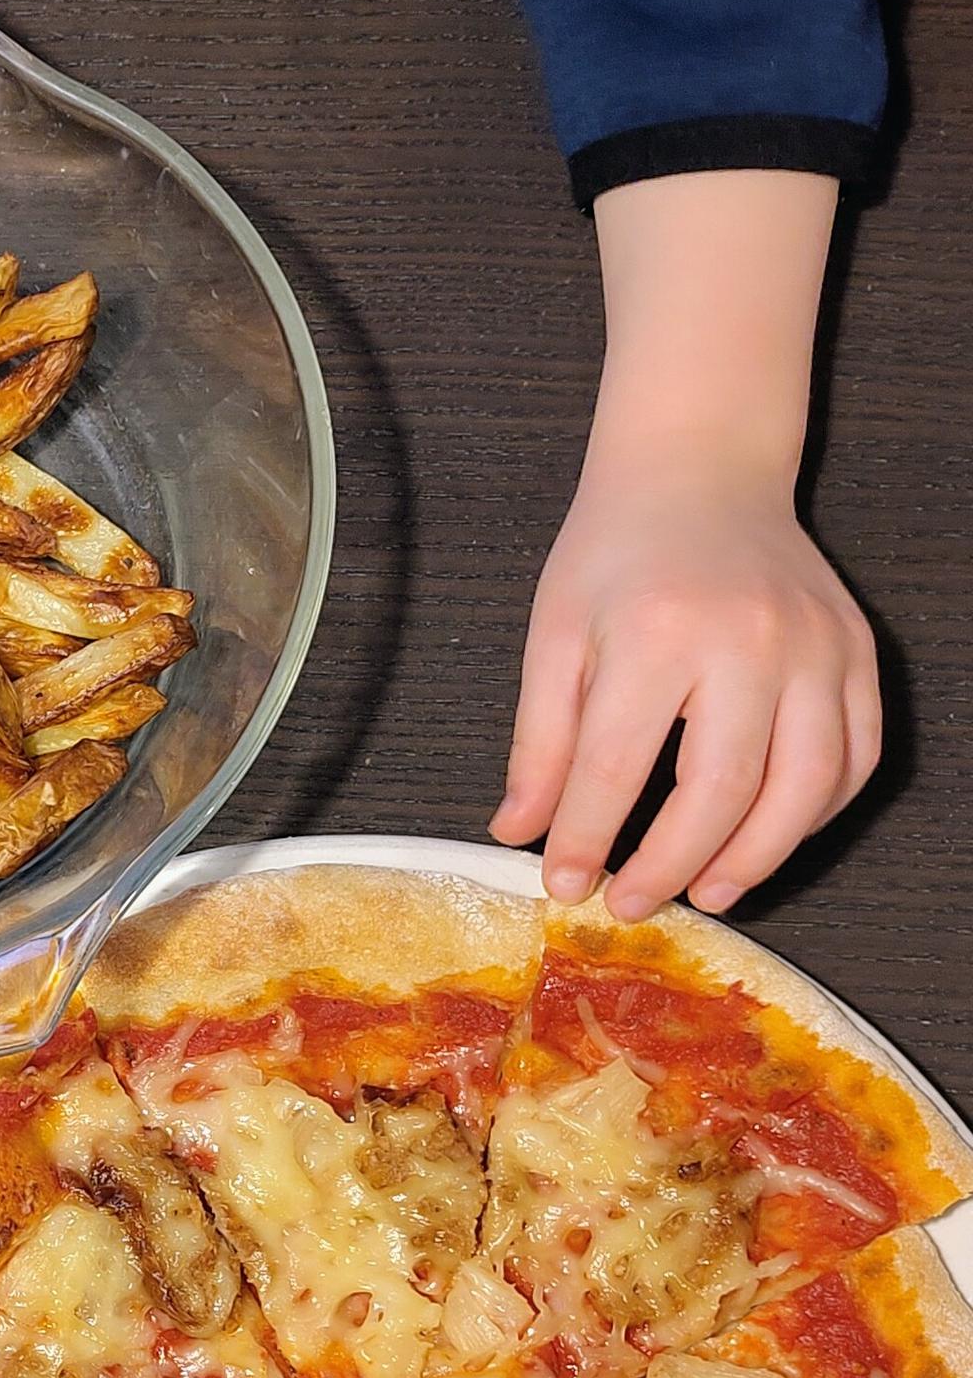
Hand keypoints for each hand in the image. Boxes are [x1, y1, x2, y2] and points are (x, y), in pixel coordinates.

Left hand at [490, 169, 873, 920]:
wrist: (701, 471)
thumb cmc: (615, 556)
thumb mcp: (553, 639)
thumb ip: (540, 742)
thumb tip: (518, 834)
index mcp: (657, 634)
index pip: (619, 767)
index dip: (589, 839)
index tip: (564, 885)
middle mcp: (749, 641)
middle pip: (722, 788)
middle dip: (673, 863)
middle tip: (632, 905)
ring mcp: (818, 648)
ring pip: (807, 784)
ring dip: (758, 856)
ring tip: (707, 893)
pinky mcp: (858, 653)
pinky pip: (856, 756)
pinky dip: (816, 813)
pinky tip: (766, 839)